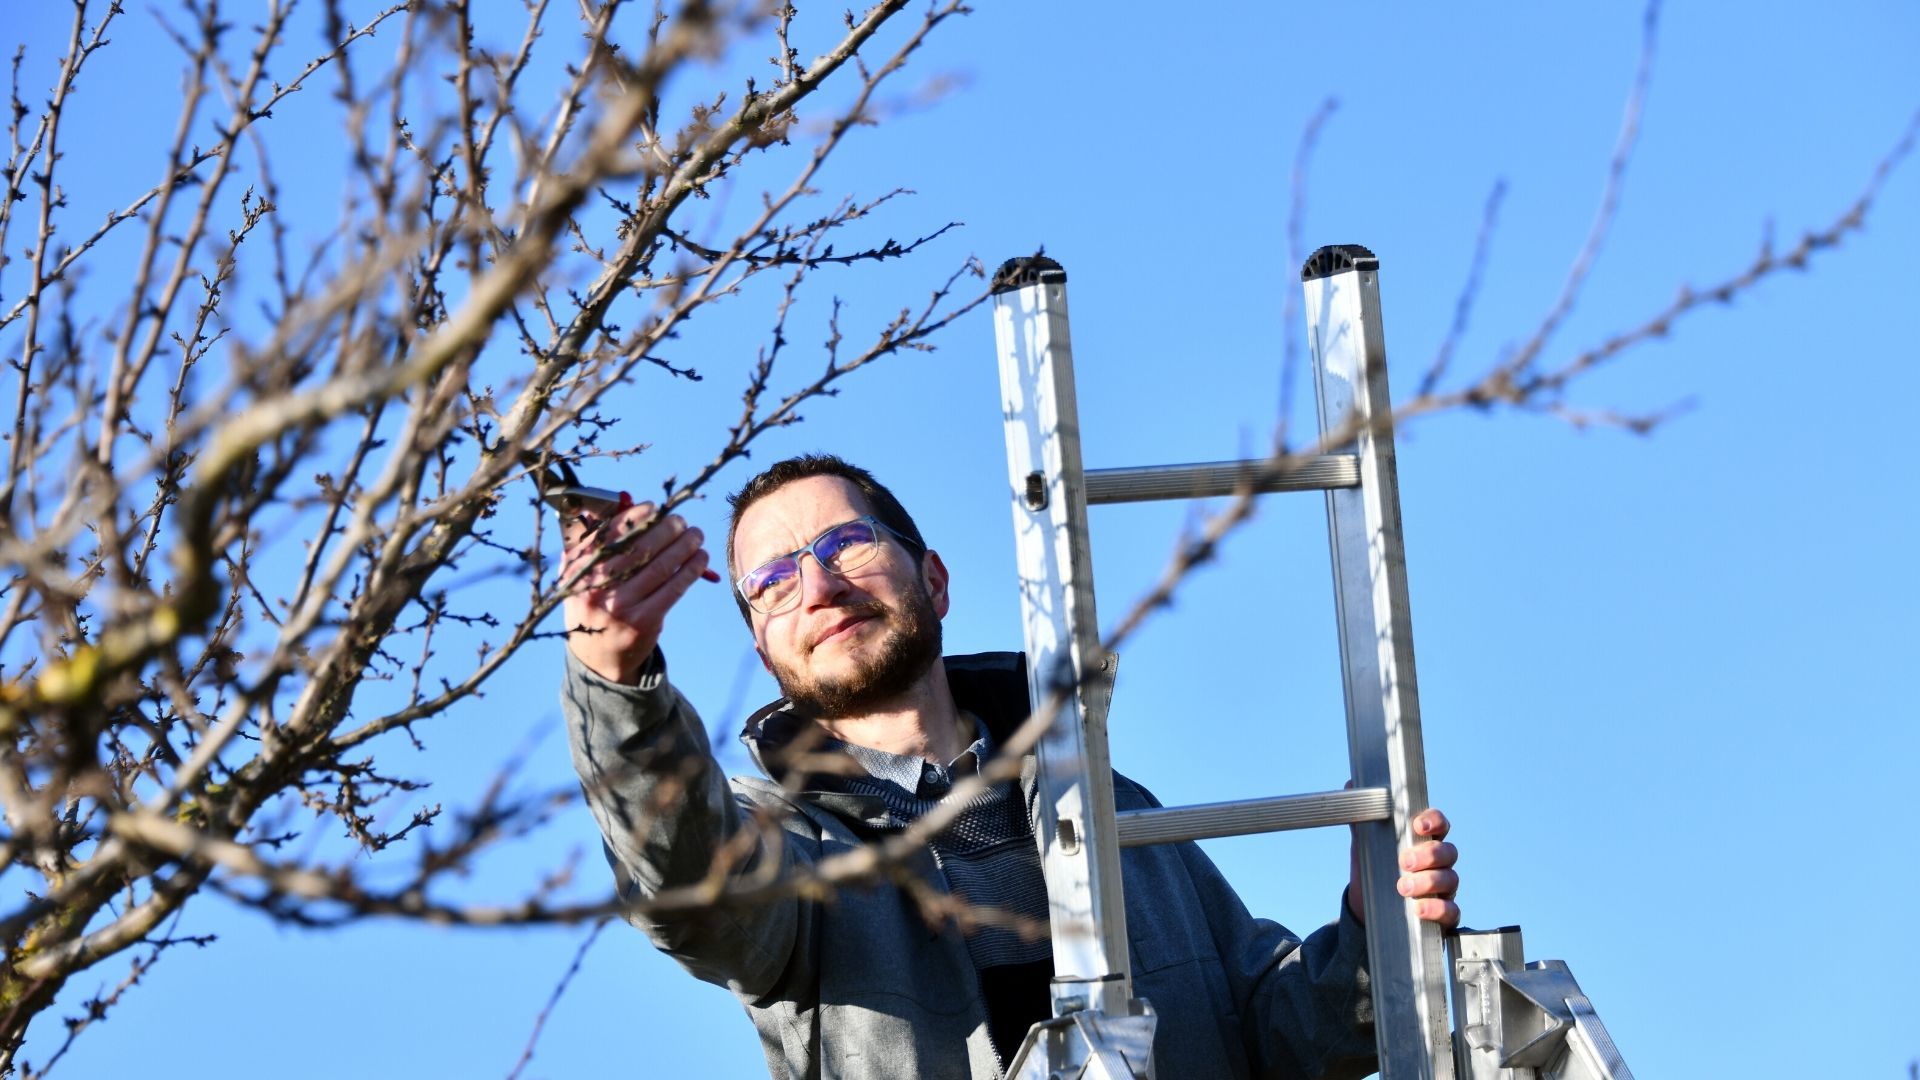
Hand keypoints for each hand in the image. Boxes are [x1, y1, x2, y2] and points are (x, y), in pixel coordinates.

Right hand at [561, 496, 714, 683]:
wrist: (598, 657)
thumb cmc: (592, 605)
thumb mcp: (578, 575)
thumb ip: (591, 540)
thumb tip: (620, 503)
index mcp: (578, 570)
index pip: (610, 534)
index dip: (636, 516)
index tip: (654, 507)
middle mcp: (597, 587)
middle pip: (640, 547)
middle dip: (666, 528)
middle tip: (681, 521)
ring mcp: (621, 606)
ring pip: (661, 566)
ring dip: (685, 545)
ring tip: (696, 535)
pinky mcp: (644, 621)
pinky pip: (674, 588)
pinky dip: (691, 569)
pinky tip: (700, 558)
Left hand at [1347, 805, 1460, 928]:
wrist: (1366, 905)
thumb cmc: (1374, 868)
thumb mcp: (1365, 845)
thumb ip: (1362, 819)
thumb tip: (1351, 786)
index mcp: (1424, 840)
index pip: (1439, 824)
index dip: (1434, 821)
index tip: (1418, 825)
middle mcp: (1439, 862)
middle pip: (1448, 852)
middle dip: (1427, 855)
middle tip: (1404, 861)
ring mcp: (1444, 887)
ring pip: (1450, 879)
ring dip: (1428, 882)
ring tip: (1402, 887)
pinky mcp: (1444, 912)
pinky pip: (1451, 910)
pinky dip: (1437, 909)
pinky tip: (1418, 908)